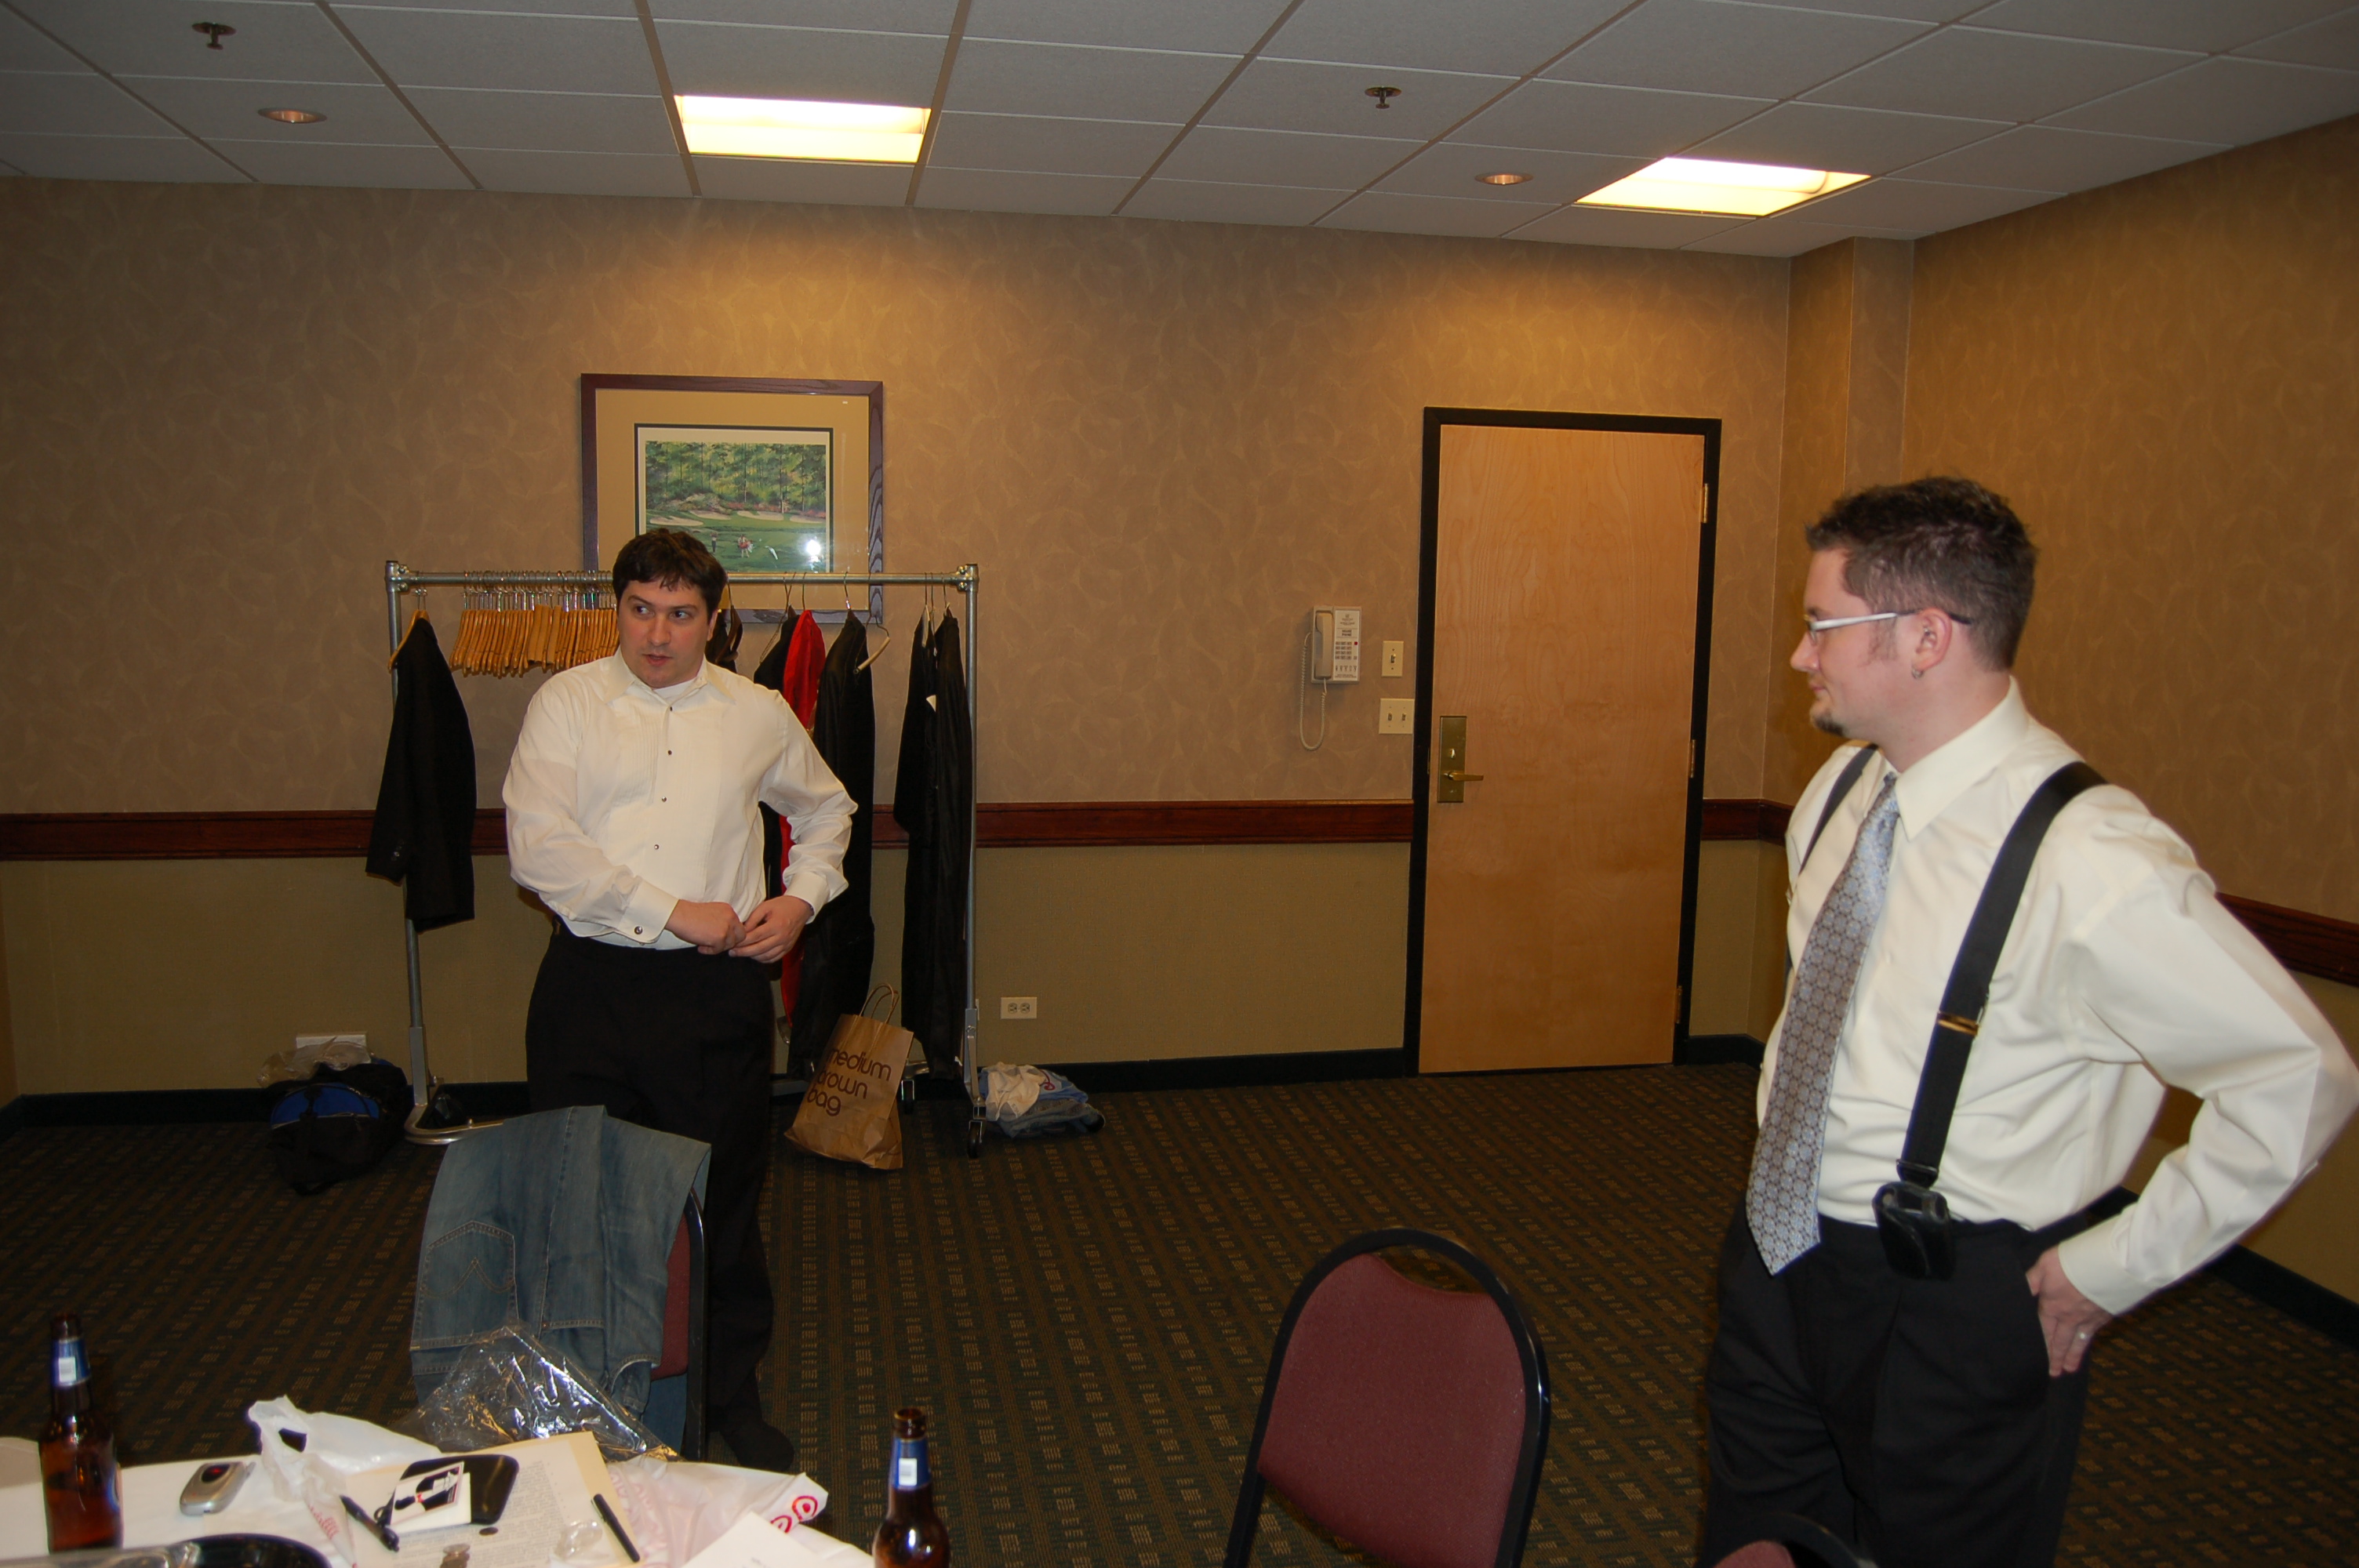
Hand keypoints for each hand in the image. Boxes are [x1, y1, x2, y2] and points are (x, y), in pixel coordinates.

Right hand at [666, 899, 743, 954]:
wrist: (679, 915)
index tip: (721, 939)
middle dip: (729, 942)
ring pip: (730, 944)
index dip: (731, 935)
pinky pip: (719, 950)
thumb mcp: (712, 913)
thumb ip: (722, 921)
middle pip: (740, 936)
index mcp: (729, 910)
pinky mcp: (719, 937)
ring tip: (704, 945)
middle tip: (716, 945)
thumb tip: (728, 936)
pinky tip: (700, 947)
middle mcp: (731, 917)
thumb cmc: (690, 914)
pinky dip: (710, 951)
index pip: (739, 926)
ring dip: (718, 947)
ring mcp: (726, 928)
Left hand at [731, 895, 812, 963]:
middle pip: (759, 949)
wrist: (801, 907)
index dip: (742, 941)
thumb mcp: (765, 906)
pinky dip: (763, 959)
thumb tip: (742, 930)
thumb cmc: (783, 905)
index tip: (733, 942)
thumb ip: (753, 919)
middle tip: (732, 952)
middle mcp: (782, 937)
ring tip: (742, 953)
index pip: (755, 937)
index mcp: (776, 925)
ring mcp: (786, 944)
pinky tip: (755, 955)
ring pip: (766, 956)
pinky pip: (774, 958)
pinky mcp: (788, 948)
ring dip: (752, 956)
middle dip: (744, 952)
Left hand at [2027, 1246, 2111, 1376]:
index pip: (2043, 1329)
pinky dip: (2088, 1343)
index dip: (2041, 1344)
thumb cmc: (2075, 1260)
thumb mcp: (2046, 1264)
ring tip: (2069, 1369)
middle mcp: (2070, 1316)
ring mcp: (2089, 1318)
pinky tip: (2086, 1346)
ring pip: (2078, 1342)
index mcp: (2052, 1305)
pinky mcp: (2105, 1316)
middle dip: (2056, 1357)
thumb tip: (2020, 1290)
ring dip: (2073, 1356)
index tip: (2039, 1359)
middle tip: (2053, 1373)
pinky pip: (2093, 1334)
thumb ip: (2032, 1280)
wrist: (2110, 1264)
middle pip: (2060, 1340)